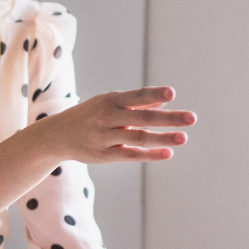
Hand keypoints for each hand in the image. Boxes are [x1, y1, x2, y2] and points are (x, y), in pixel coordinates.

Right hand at [30, 86, 194, 163]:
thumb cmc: (89, 116)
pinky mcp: (103, 155)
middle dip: (168, 118)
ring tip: (184, 137)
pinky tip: (168, 153)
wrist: (57, 135)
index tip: (172, 93)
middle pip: (142, 118)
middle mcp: (107, 117)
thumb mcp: (108, 104)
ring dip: (162, 138)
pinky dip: (149, 155)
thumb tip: (164, 100)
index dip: (154, 94)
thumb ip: (136, 103)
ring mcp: (105, 137)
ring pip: (138, 138)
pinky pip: (130, 155)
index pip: (136, 96)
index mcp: (110, 101)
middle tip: (192, 118)